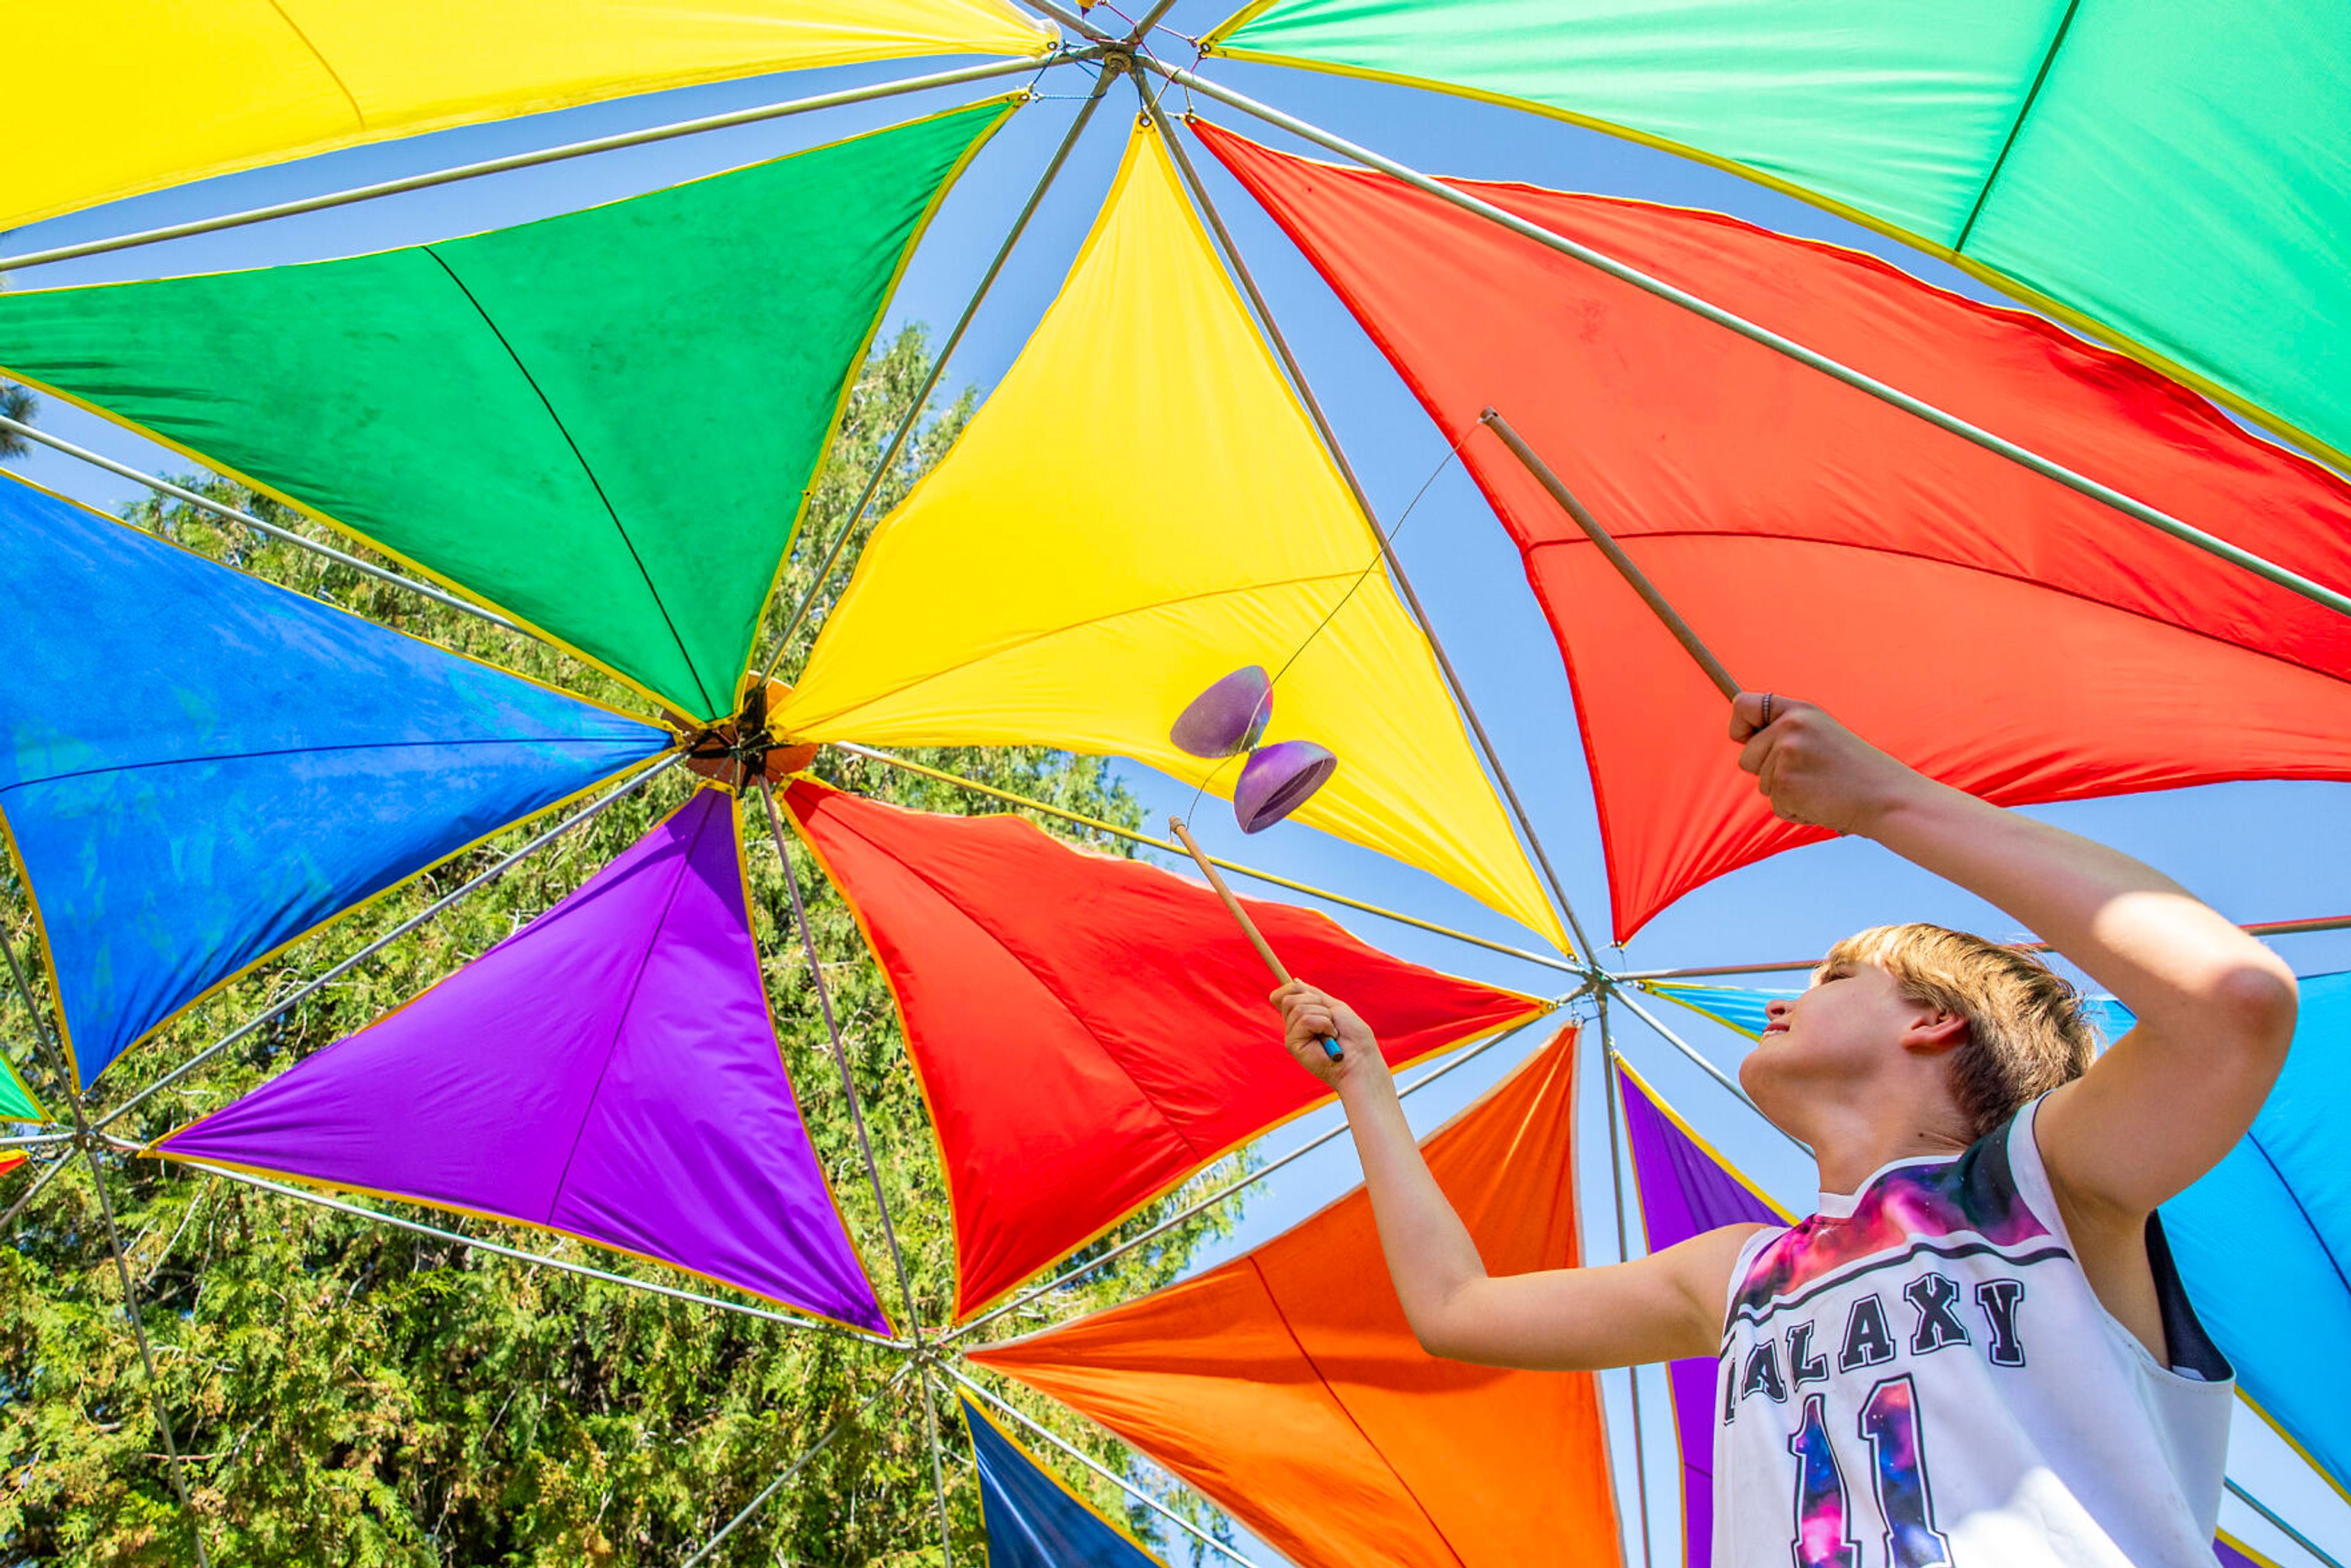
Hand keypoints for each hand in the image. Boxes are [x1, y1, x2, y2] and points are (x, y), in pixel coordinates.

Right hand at [1269, 980, 1381, 1088]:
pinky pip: (1304, 1020)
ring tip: (1332, 1031)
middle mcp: (1294, 1026)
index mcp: (1303, 1016)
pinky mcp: (1293, 1045)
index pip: (1283, 995)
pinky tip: (1329, 1038)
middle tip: (1329, 1018)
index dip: (1289, 988)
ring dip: (1323, 1015)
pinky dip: (1323, 1024)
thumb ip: (1313, 995)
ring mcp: (1292, 1035)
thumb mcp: (1334, 1007)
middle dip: (1315, 1002)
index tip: (1303, 990)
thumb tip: (1295, 981)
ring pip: (1298, 1007)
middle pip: (1289, 998)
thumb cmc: (1353, 1036)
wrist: (1360, 1060)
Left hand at [1728, 693, 1922, 835]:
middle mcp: (1790, 727)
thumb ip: (1787, 733)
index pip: (1743, 705)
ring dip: (1786, 793)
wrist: (1887, 797)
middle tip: (1809, 775)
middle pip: (1747, 757)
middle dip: (1768, 772)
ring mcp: (1786, 754)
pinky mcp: (1785, 782)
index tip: (1751, 740)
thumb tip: (1747, 741)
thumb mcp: (1821, 735)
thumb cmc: (1856, 772)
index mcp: (1799, 711)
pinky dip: (1794, 810)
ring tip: (1820, 787)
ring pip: (1762, 784)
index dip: (1740, 727)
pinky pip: (1775, 805)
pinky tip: (1820, 802)